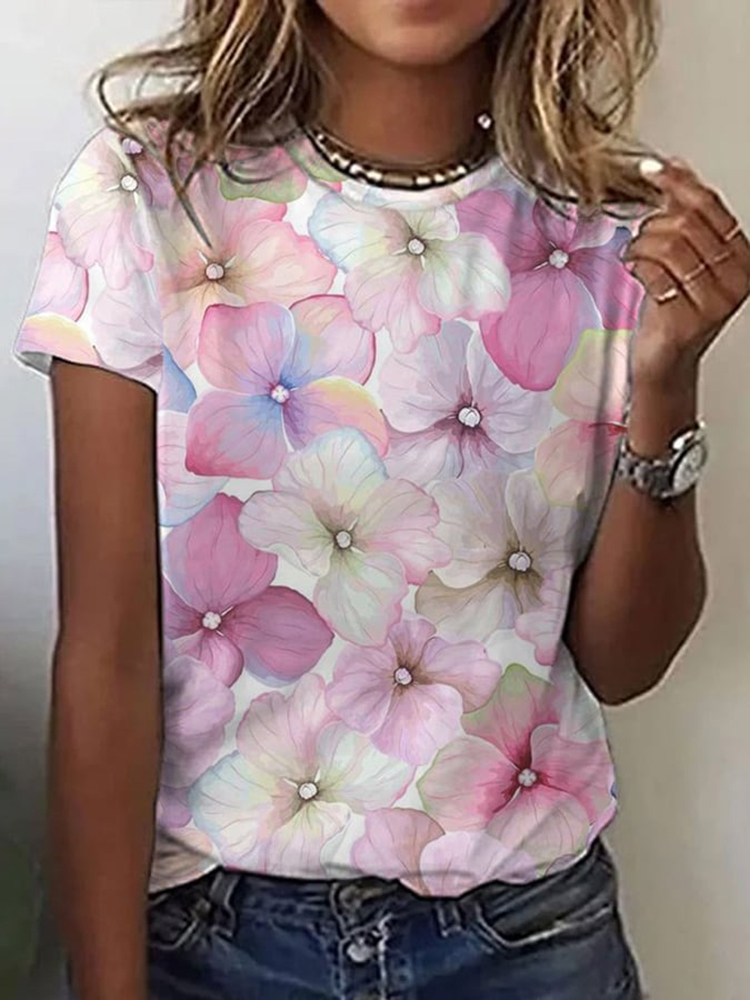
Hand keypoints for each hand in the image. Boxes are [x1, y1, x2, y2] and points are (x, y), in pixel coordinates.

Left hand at [623, 157, 749, 388]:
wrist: (665, 360)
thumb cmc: (673, 309)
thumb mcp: (685, 258)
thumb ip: (684, 216)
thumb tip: (674, 167)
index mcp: (742, 256)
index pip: (710, 206)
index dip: (677, 183)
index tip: (651, 169)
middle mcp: (736, 278)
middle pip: (687, 224)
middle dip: (652, 224)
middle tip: (640, 237)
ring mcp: (714, 300)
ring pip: (669, 245)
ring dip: (641, 245)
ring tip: (635, 256)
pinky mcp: (688, 318)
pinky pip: (655, 272)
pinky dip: (636, 266)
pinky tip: (634, 271)